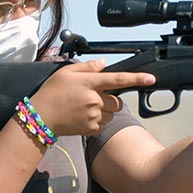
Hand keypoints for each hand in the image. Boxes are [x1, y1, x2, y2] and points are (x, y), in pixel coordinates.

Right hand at [29, 59, 154, 135]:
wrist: (40, 117)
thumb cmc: (52, 92)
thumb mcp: (66, 72)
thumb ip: (87, 67)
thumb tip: (103, 63)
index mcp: (90, 83)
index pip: (118, 79)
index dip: (137, 79)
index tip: (151, 79)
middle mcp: (95, 99)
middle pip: (118, 101)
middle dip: (110, 100)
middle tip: (93, 98)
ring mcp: (94, 115)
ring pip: (112, 114)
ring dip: (105, 111)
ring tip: (85, 108)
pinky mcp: (92, 128)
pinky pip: (104, 124)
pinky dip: (98, 121)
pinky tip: (83, 117)